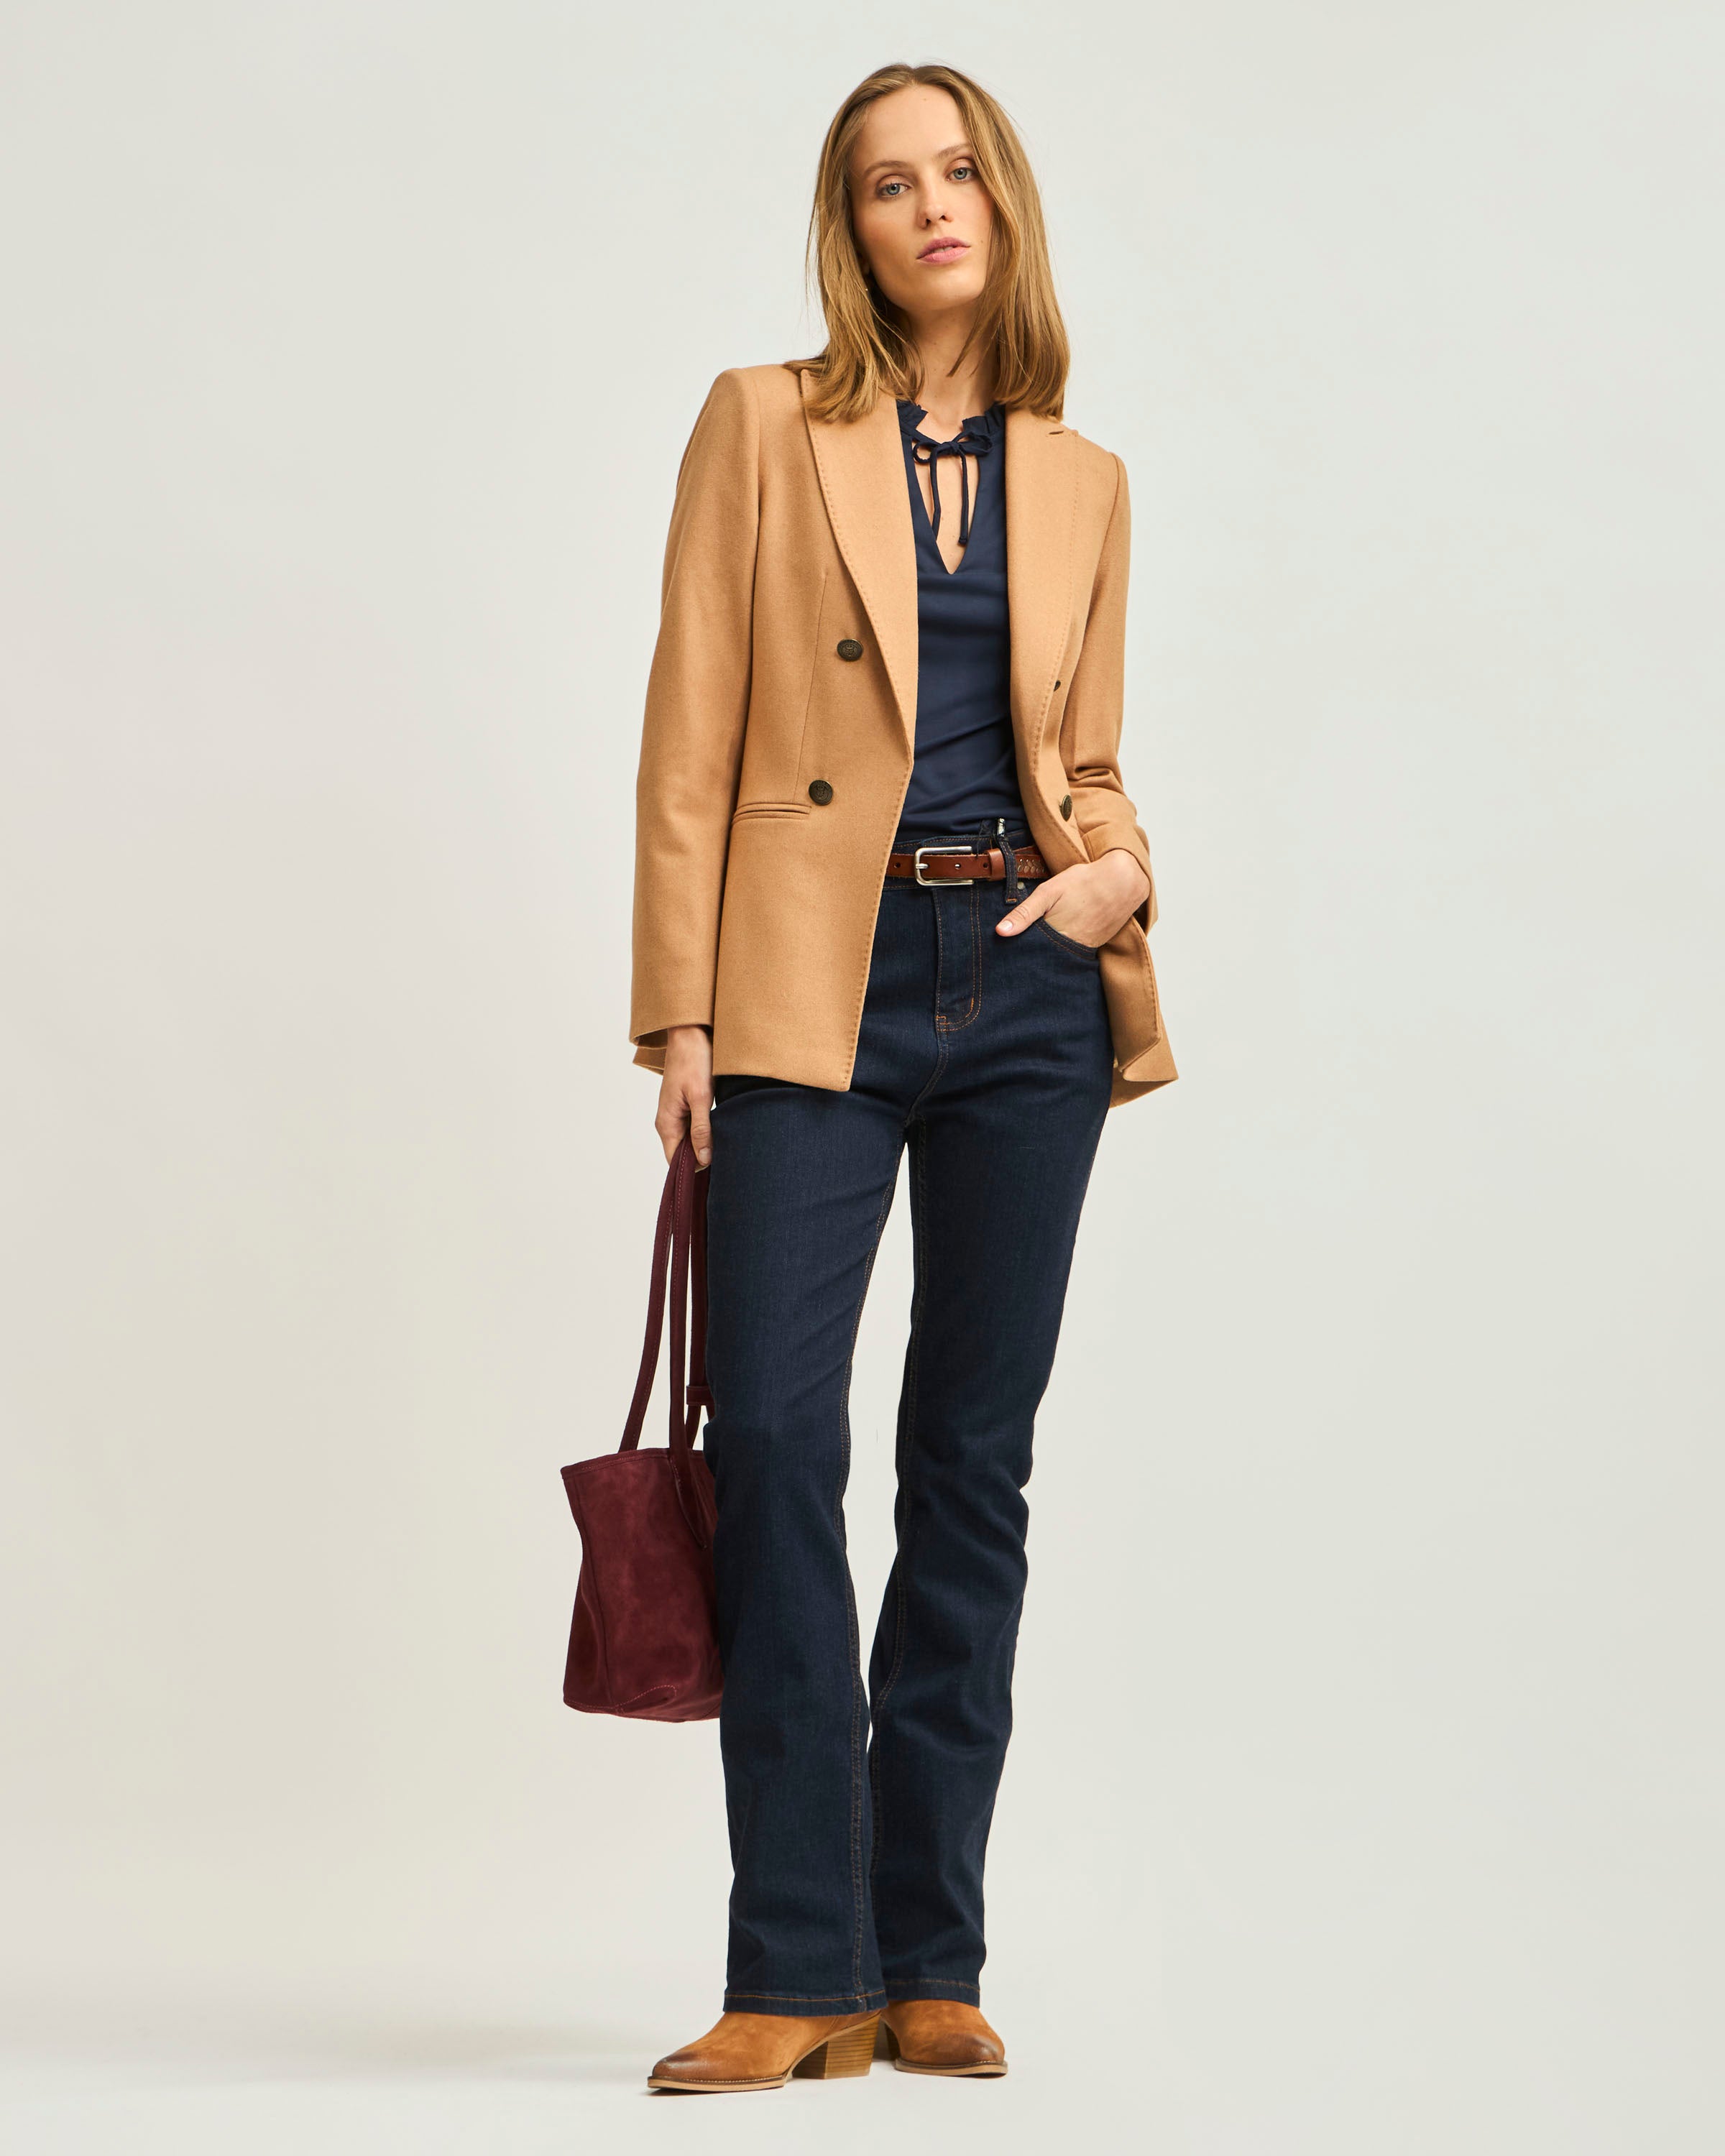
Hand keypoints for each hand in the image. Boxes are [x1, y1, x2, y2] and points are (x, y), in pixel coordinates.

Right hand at [656, 1025, 713, 1166]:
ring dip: (705, 1146)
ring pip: (689, 1141)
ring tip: (728, 1150)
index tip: (715, 1175)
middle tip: (727, 1164)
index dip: (693, 1171)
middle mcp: (668, 1121)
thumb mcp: (701, 1097)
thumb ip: (702, 1129)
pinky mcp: (685, 1106)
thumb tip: (703, 1159)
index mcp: (667, 1123)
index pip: (675, 1161)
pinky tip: (722, 1134)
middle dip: (701, 1160)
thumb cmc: (694, 1061)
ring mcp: (675, 1114)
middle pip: (682, 1154)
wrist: (691, 1033)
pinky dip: (706, 1134)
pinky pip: (693, 1129)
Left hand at [996, 848, 1149, 948]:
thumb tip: (1000, 932)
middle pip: (1043, 957)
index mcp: (1055, 935)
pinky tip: (1062, 934)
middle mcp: (1069, 948)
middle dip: (1032, 952)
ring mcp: (1083, 949)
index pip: (1028, 951)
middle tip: (1022, 943)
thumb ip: (1024, 913)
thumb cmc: (1085, 883)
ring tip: (1044, 936)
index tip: (1006, 948)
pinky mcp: (1094, 946)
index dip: (1017, 949)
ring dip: (1048, 950)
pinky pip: (1073, 952)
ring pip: (1058, 956)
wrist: (1124, 882)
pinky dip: (1065, 946)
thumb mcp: (1049, 892)